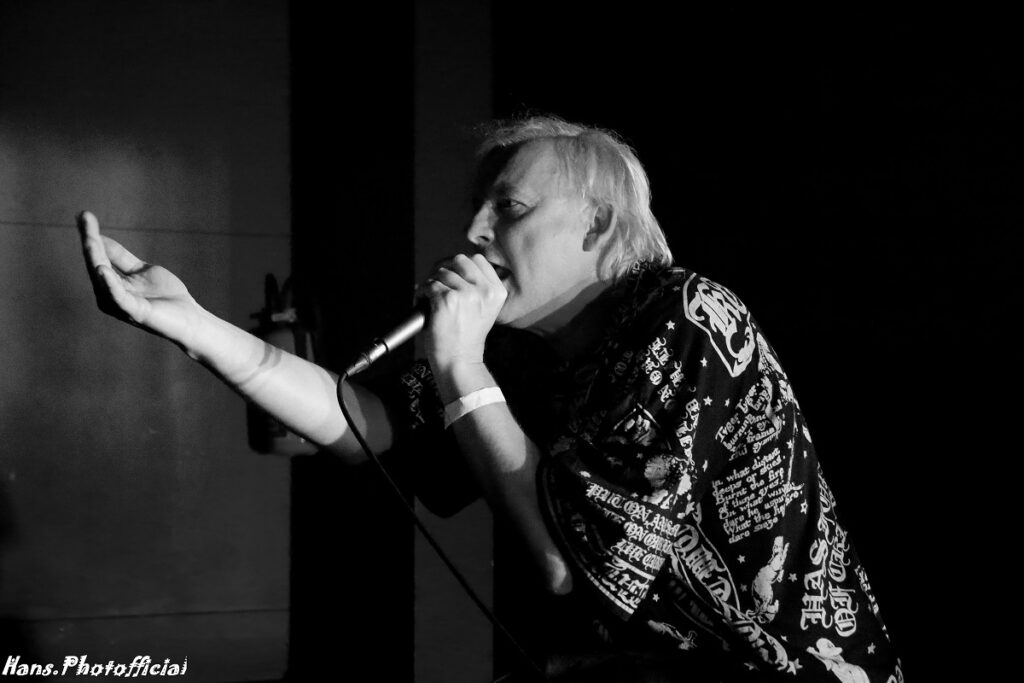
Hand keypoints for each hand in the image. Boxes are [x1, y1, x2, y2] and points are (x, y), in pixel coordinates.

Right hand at [78, 211, 202, 350]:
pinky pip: (119, 297)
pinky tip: (102, 270)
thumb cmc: (165, 296)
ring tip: (89, 239)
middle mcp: (109, 295)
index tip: (84, 215)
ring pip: (103, 278)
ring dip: (95, 257)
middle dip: (90, 240)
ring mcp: (120, 305)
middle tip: (84, 217)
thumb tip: (98, 238)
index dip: (92, 235)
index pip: (99, 256)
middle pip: (96, 263)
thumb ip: (120, 258)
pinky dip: (109, 284)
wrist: (189, 318)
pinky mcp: (135, 312)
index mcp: (110, 285)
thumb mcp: (141, 270)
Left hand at [420, 253, 505, 369]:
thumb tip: (453, 264)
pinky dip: (422, 292)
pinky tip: (426, 303)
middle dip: (446, 269)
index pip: (478, 259)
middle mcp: (484, 290)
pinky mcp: (447, 300)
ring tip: (432, 298)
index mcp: (496, 291)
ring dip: (433, 282)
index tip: (453, 275)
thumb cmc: (467, 336)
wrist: (459, 360)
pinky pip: (429, 284)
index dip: (461, 265)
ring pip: (442, 272)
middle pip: (460, 260)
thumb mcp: (485, 308)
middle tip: (439, 283)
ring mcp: (466, 294)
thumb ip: (478, 286)